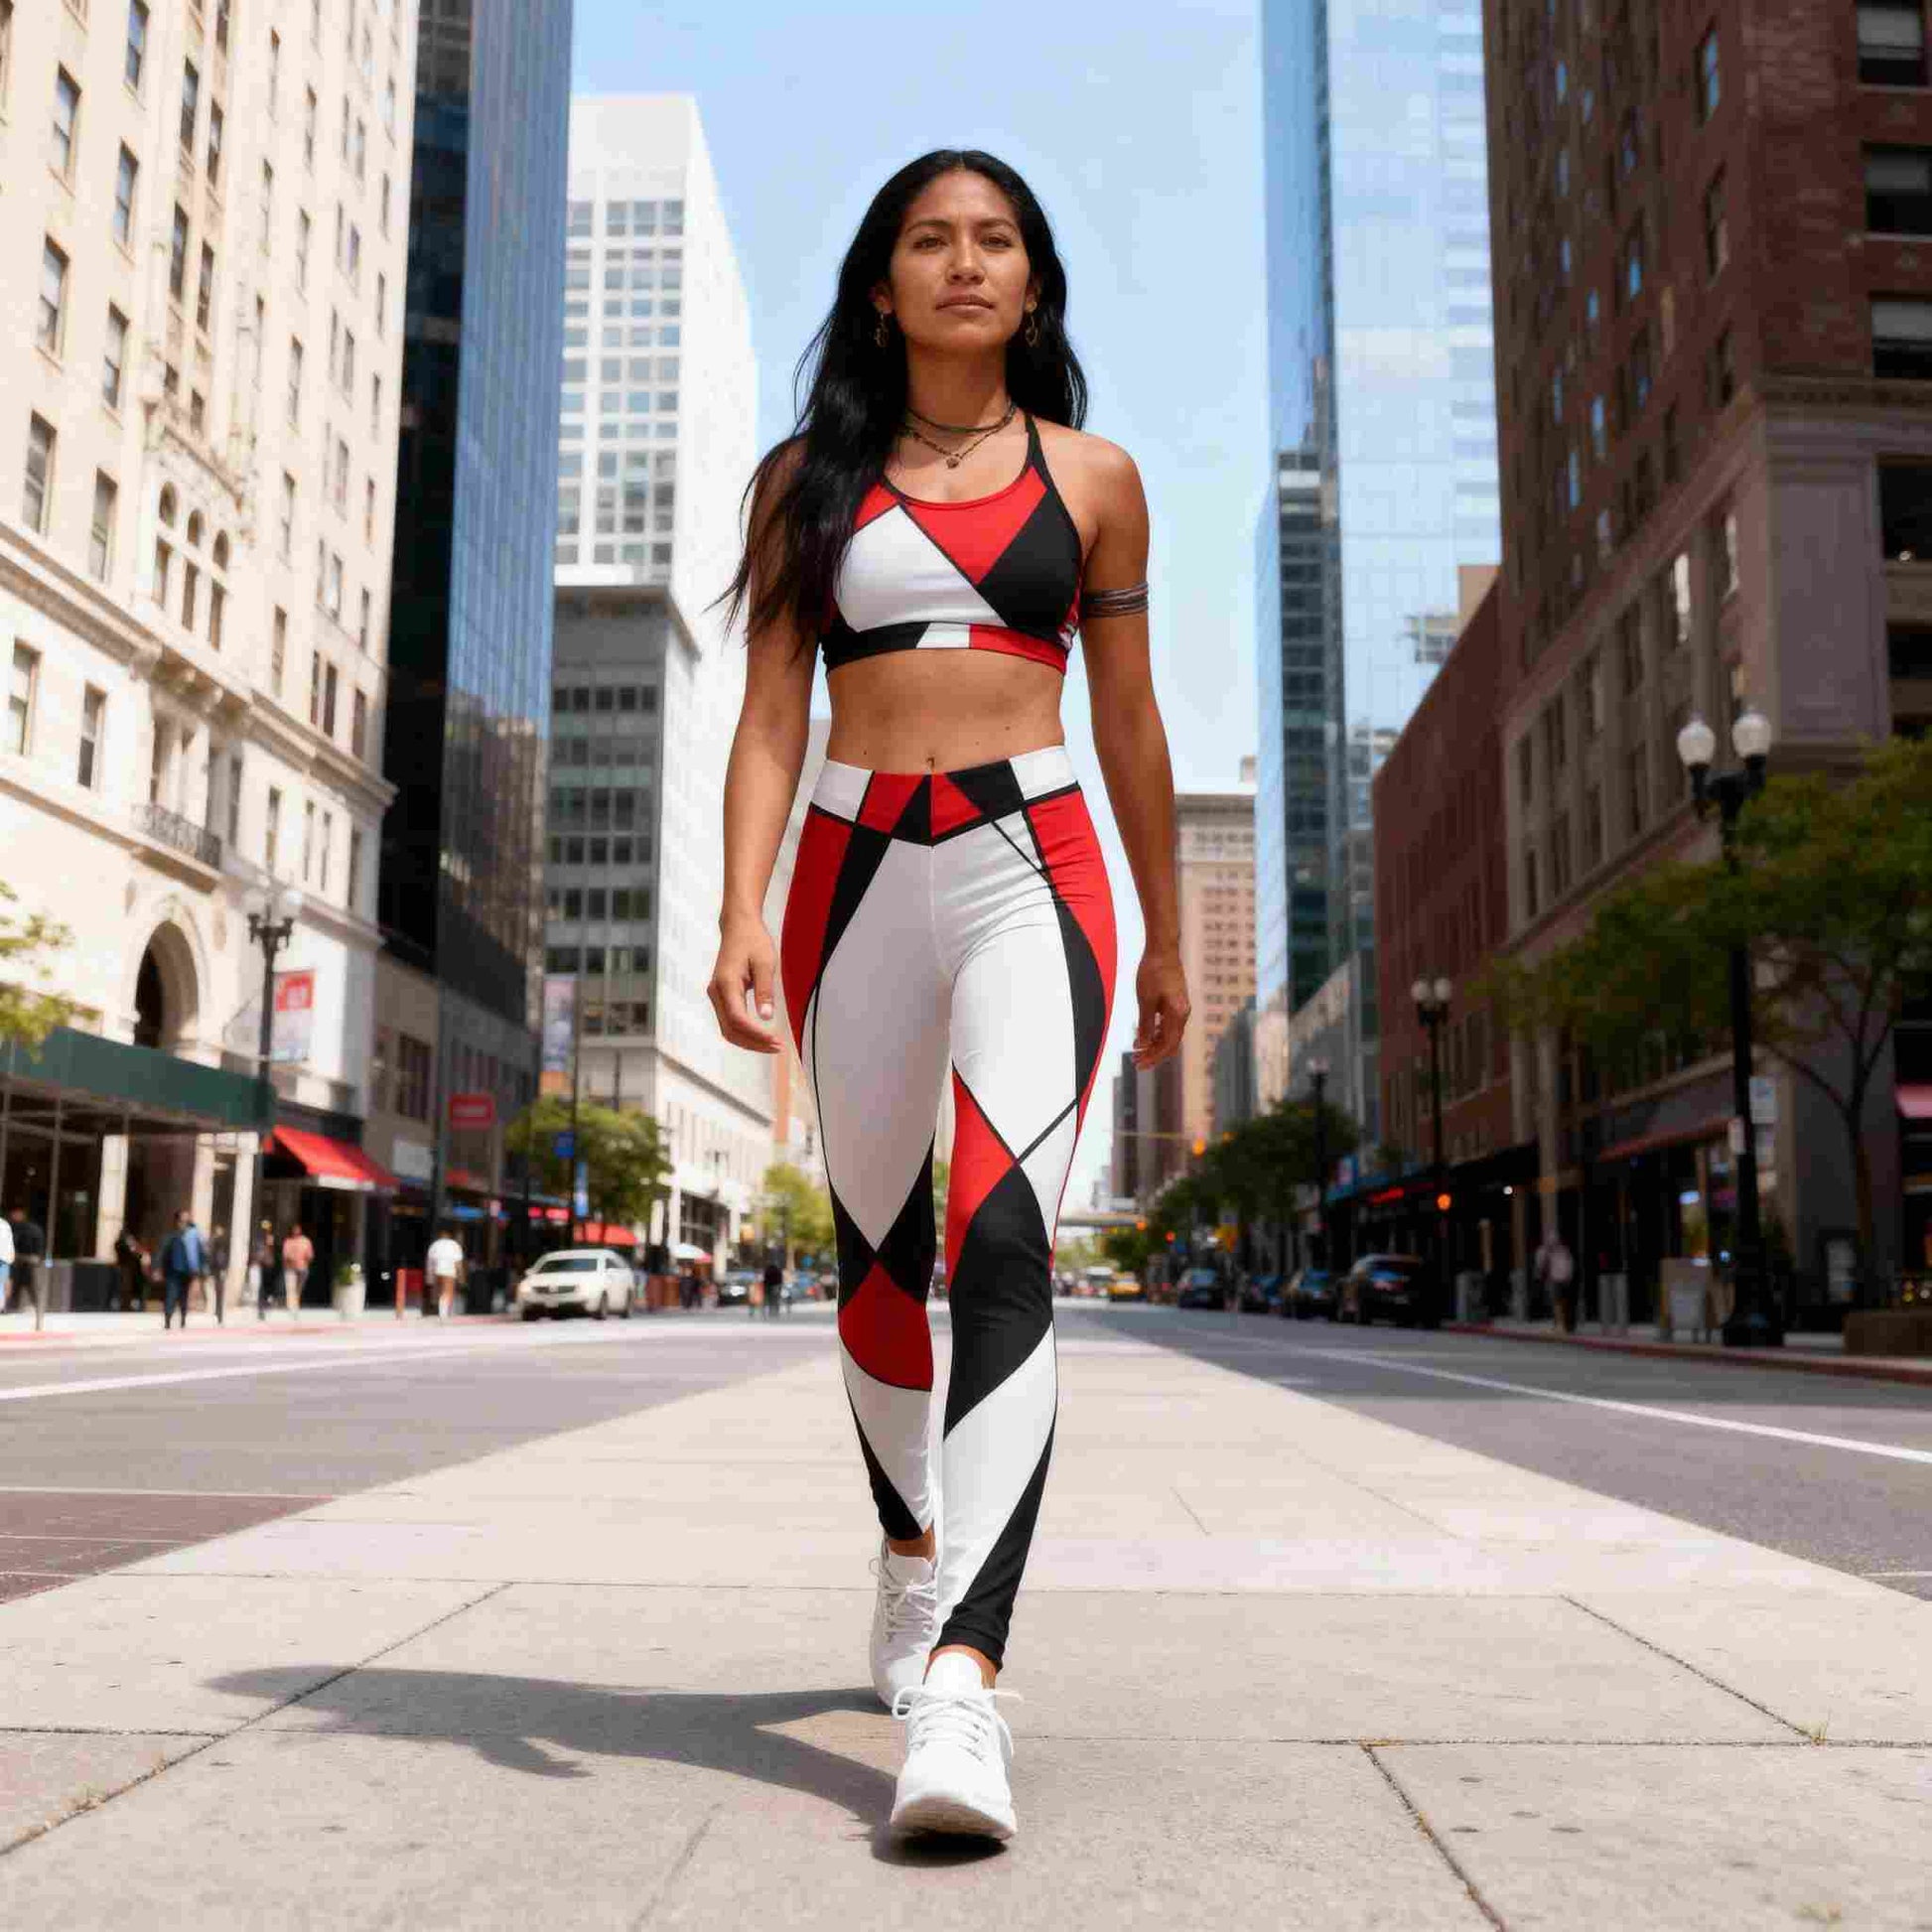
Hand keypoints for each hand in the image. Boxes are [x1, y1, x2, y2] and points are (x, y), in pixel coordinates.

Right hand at [708, 916, 782, 1054]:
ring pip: (728, 1029)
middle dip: (753, 1043)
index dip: (756, 1034)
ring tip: (771, 1044)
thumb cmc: (753, 940)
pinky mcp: (721, 996)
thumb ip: (765, 991)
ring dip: (749, 1041)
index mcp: (726, 983)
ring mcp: (716, 995)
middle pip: (730, 1029)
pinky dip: (744, 1032)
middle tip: (777, 1047)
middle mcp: (716, 992)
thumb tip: (766, 1016)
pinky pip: (729, 1021)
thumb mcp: (765, 963)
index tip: (775, 1041)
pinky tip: (761, 1035)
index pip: (737, 1019)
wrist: (739, 926)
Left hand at [1131, 946, 1188, 1068]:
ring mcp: (1180, 1008)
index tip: (1139, 1064)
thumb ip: (1145, 1024)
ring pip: (1169, 1034)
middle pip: (1170, 1043)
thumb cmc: (1153, 972)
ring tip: (1136, 1049)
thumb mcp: (1145, 1000)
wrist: (1163, 949)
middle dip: (1153, 1054)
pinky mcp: (1176, 1002)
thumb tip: (1142, 1045)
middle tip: (1136, 1061)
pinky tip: (1143, 1034)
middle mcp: (1182, 1013)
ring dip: (1154, 1044)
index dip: (1153, 1057)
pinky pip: (1168, 1024)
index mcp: (1177, 1014)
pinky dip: (1156, 1032)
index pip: (1167, 1045)